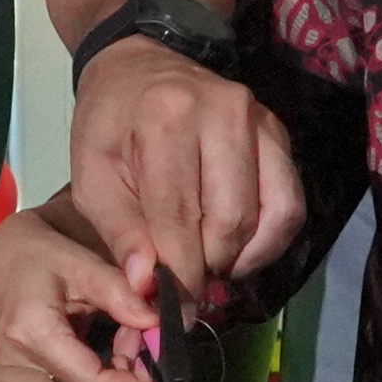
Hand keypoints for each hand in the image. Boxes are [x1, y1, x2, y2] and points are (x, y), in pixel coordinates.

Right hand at [0, 209, 171, 381]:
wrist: (4, 257)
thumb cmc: (41, 251)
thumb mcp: (83, 261)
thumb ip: (121, 292)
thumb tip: (158, 324)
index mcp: (33, 334)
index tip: (160, 363)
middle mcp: (18, 368)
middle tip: (141, 341)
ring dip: (114, 381)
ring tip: (125, 338)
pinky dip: (100, 380)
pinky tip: (109, 349)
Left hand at [54, 34, 304, 300]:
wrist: (139, 66)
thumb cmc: (109, 125)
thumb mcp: (91, 177)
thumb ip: (121, 233)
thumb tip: (148, 288)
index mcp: (166, 118)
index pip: (179, 216)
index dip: (177, 275)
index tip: (170, 314)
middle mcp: (224, 112)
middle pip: (231, 220)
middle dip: (208, 268)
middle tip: (186, 289)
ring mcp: (260, 120)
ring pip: (271, 215)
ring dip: (241, 257)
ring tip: (209, 267)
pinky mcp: (279, 134)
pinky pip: (290, 204)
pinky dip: (268, 240)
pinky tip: (237, 249)